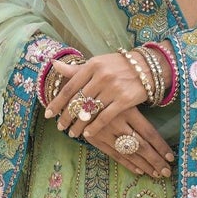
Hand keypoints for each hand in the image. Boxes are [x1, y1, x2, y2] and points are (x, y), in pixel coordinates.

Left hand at [42, 51, 175, 179]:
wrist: (148, 67)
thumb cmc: (119, 66)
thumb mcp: (98, 63)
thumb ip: (77, 69)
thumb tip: (54, 65)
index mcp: (92, 65)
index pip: (70, 87)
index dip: (57, 102)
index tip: (48, 113)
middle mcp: (101, 76)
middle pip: (78, 101)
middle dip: (66, 116)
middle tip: (59, 126)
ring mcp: (113, 89)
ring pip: (90, 111)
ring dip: (79, 124)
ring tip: (72, 133)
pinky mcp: (124, 100)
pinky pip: (105, 117)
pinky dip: (94, 127)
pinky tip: (88, 134)